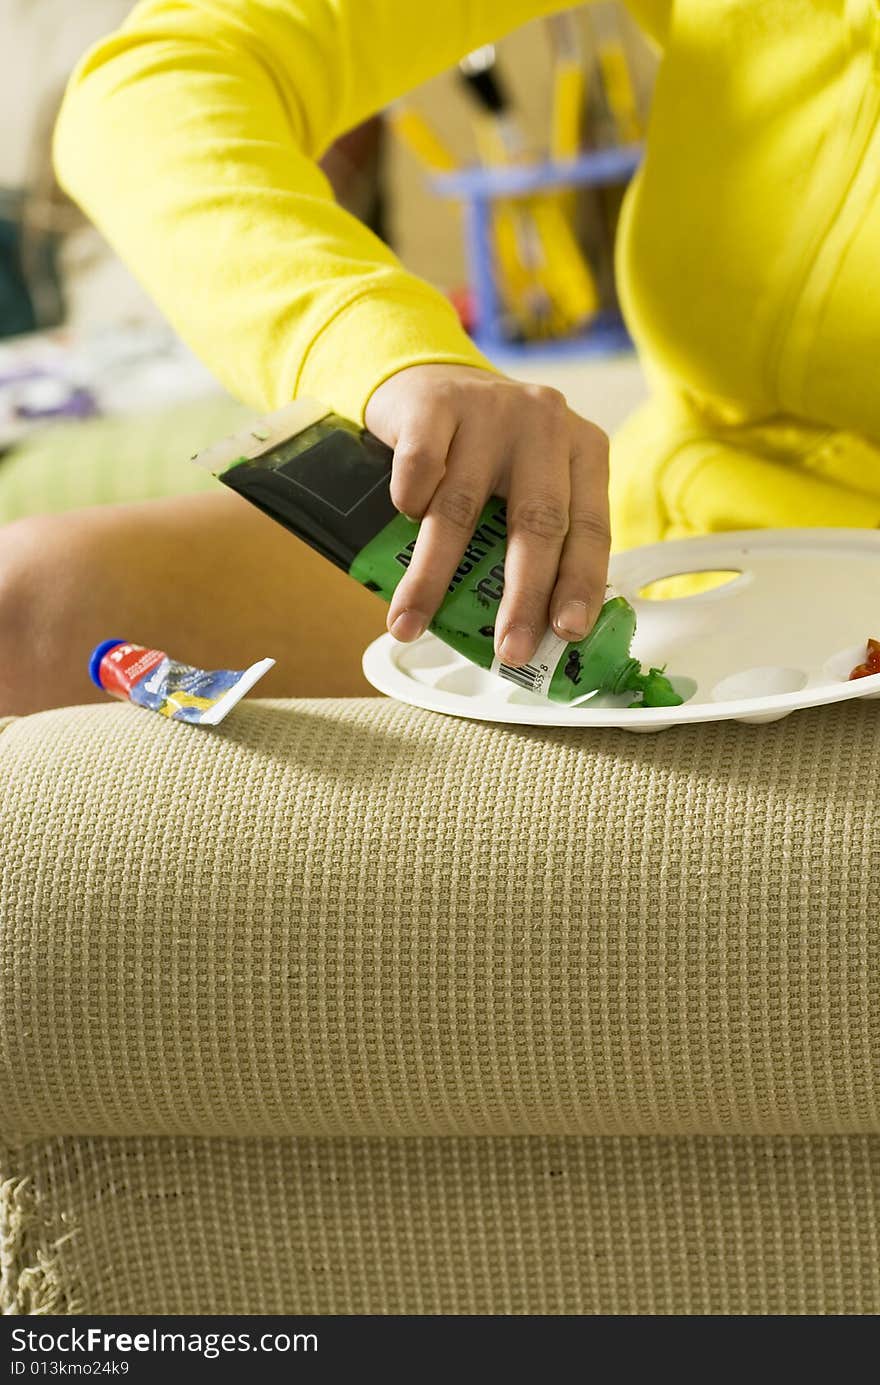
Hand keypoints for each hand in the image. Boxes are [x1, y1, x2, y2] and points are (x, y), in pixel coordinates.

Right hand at [364, 363, 609, 666]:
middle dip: (522, 597)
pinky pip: (420, 469)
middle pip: (538, 523)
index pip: (590, 528)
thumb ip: (537, 537)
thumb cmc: (484, 450)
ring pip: (464, 509)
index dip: (580, 585)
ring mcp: (489, 409)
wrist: (426, 380)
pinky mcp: (434, 403)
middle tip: (509, 649)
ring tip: (411, 622)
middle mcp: (544, 424)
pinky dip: (408, 506)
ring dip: (434, 577)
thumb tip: (530, 630)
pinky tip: (403, 522)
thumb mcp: (527, 482)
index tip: (567, 633)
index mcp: (583, 450)